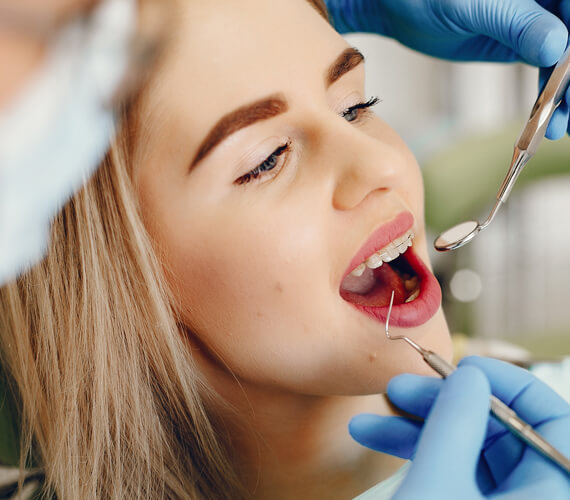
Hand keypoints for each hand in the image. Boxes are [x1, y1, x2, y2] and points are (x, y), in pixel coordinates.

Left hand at [325, 0, 569, 137]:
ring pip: (562, 60)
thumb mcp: (472, 8)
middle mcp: (542, 3)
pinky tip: (546, 119)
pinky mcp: (518, 43)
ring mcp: (534, 22)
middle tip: (567, 113)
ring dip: (563, 95)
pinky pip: (543, 70)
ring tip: (559, 127)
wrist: (399, 8)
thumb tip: (555, 46)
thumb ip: (515, 23)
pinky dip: (546, 95)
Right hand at [349, 356, 569, 497]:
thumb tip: (467, 376)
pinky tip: (373, 439)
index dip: (511, 384)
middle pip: (499, 429)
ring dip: (417, 427)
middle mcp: (529, 496)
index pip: (553, 419)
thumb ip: (455, 425)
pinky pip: (450, 468)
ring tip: (370, 420)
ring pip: (467, 449)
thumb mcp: (437, 484)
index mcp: (545, 493)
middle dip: (443, 404)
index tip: (463, 368)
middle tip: (399, 390)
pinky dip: (415, 451)